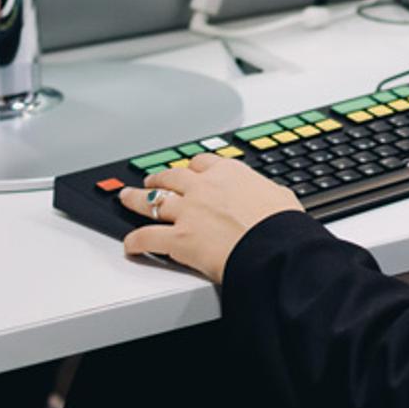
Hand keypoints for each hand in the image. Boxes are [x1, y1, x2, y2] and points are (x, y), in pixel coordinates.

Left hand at [119, 153, 303, 280]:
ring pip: (152, 201)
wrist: (273, 245)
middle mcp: (204, 187)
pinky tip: (130, 243)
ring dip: (136, 200)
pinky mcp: (178, 238)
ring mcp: (188, 211)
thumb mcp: (279, 196)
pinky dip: (135, 240)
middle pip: (171, 177)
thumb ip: (264, 193)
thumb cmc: (281, 224)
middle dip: (159, 178)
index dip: (192, 167)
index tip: (190, 170)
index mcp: (229, 173)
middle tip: (152, 181)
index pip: (203, 162)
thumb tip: (271, 198)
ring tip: (127, 198)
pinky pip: (147, 237)